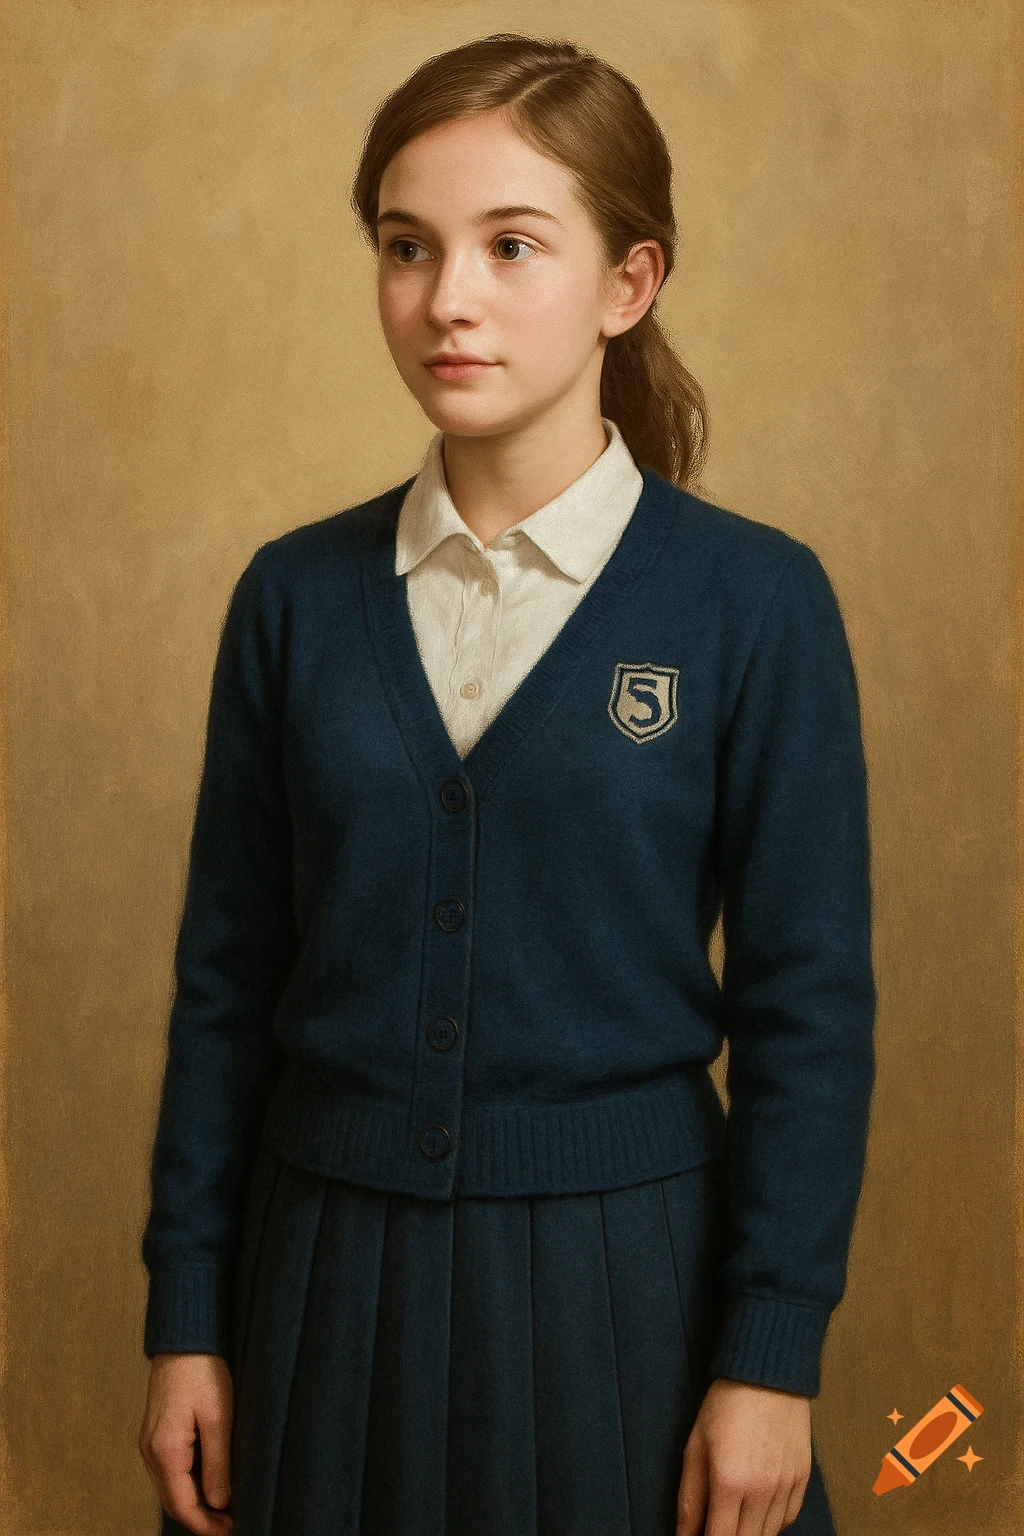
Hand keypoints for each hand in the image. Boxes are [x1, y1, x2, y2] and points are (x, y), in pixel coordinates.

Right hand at [138, 1352, 234, 1534]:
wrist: (184, 1340)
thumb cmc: (202, 1371)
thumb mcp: (220, 1417)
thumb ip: (218, 1464)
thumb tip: (220, 1503)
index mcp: (165, 1452)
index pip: (183, 1507)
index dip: (206, 1526)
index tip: (231, 1530)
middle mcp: (151, 1452)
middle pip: (173, 1502)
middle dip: (201, 1518)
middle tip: (232, 1524)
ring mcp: (150, 1444)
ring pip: (170, 1489)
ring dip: (195, 1503)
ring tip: (225, 1508)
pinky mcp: (156, 1434)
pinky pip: (169, 1471)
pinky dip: (188, 1484)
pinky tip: (209, 1481)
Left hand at [676, 1378, 811, 1535]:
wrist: (767, 1374)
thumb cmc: (725, 1405)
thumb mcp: (695, 1447)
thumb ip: (689, 1498)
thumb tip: (684, 1535)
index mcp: (729, 1483)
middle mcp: (761, 1491)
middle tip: (716, 1524)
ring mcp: (786, 1486)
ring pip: (768, 1535)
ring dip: (749, 1532)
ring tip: (734, 1517)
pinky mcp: (802, 1479)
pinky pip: (787, 1519)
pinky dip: (771, 1523)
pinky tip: (757, 1510)